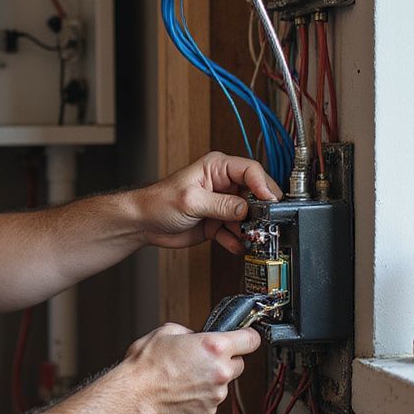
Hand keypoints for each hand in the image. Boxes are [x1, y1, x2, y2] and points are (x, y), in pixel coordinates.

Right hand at [124, 321, 260, 413]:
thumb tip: (195, 338)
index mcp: (214, 346)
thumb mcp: (167, 332)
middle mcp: (220, 371)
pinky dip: (200, 396)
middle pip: (239, 364)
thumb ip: (190, 334)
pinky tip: (182, 391)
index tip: (245, 337)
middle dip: (225, 360)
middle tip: (202, 359)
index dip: (247, 336)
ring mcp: (216, 394)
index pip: (251, 340)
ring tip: (184, 377)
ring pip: (223, 384)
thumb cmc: (146, 364)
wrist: (135, 394)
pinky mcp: (207, 412)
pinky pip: (211, 400)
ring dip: (210, 380)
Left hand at [131, 152, 280, 254]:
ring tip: (249, 238)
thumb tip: (245, 209)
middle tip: (264, 223)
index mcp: (217, 168)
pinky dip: (237, 240)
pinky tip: (235, 245)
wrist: (143, 224)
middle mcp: (223, 185)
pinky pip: (236, 232)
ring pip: (248, 216)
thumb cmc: (158, 202)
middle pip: (254, 195)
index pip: (250, 171)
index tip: (270, 202)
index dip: (263, 185)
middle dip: (260, 211)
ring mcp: (222, 205)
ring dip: (249, 229)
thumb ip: (221, 205)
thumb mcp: (191, 200)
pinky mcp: (218, 223)